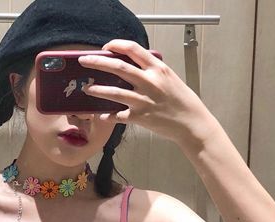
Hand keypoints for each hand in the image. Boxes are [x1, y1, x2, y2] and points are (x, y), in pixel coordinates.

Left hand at [78, 39, 217, 146]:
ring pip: (114, 92)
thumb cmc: (181, 100)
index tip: (105, 47)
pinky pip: (118, 116)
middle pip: (118, 68)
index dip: (116, 46)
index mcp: (158, 69)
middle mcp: (150, 82)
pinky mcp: (140, 117)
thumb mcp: (169, 78)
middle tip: (83, 61)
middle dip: (97, 63)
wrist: (191, 123)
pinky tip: (101, 115)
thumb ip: (152, 71)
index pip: (133, 49)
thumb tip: (132, 66)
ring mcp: (143, 101)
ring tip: (86, 89)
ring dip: (97, 90)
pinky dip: (108, 116)